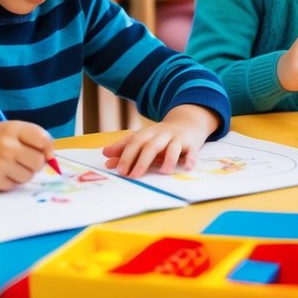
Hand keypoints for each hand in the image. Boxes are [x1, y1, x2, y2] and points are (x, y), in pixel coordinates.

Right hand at [0, 120, 54, 190]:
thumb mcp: (10, 130)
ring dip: (22, 173)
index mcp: (13, 129)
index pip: (43, 140)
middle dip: (35, 164)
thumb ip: (33, 138)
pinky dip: (9, 181)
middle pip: (39, 162)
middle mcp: (6, 146)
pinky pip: (14, 186)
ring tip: (9, 165)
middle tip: (24, 160)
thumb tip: (51, 157)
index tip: (46, 154)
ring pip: (28, 176)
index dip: (48, 149)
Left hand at [102, 104, 218, 177]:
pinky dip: (190, 159)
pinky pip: (192, 151)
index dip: (127, 155)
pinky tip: (187, 167)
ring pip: (172, 147)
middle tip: (133, 176)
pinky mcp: (192, 144)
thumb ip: (126, 148)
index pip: (135, 142)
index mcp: (149, 133)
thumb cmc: (162, 136)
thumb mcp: (144, 139)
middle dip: (142, 161)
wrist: (189, 122)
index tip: (119, 170)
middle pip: (151, 146)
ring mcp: (178, 138)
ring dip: (168, 159)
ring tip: (163, 172)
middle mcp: (163, 134)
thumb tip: (105, 156)